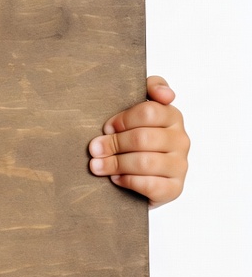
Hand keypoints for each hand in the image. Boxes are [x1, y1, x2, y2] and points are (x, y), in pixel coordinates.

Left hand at [88, 75, 188, 207]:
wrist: (141, 172)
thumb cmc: (134, 133)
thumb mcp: (136, 107)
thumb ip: (150, 88)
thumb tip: (166, 94)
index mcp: (172, 115)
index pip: (149, 112)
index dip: (122, 120)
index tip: (107, 126)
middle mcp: (181, 140)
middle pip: (143, 138)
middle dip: (113, 144)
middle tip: (94, 148)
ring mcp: (180, 165)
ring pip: (145, 162)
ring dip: (115, 164)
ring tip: (97, 165)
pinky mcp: (175, 188)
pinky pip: (150, 185)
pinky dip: (128, 181)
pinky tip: (116, 178)